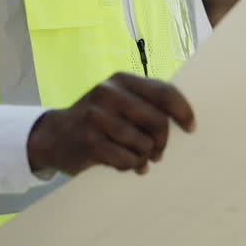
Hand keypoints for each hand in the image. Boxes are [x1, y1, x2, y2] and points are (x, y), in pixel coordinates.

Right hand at [26, 72, 195, 175]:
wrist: (54, 136)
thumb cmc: (99, 120)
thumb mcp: (120, 102)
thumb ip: (148, 104)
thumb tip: (186, 119)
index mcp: (121, 79)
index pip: (164, 92)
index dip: (183, 111)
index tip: (191, 128)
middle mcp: (108, 93)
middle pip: (158, 121)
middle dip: (162, 141)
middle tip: (158, 152)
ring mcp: (96, 117)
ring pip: (143, 144)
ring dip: (145, 157)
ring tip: (139, 159)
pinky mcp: (89, 141)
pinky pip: (126, 159)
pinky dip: (131, 165)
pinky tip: (127, 164)